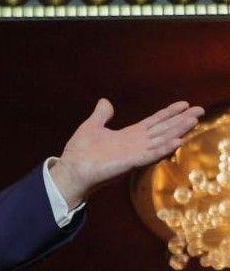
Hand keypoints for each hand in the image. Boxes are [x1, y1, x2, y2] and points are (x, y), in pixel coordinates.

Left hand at [50, 98, 203, 207]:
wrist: (72, 169)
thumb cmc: (80, 151)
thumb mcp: (91, 126)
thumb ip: (101, 115)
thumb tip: (105, 101)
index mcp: (128, 135)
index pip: (153, 122)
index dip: (168, 113)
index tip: (184, 104)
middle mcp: (136, 143)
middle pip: (163, 129)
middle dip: (181, 120)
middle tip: (200, 110)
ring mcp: (134, 153)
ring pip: (161, 140)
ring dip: (177, 130)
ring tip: (193, 121)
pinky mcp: (130, 162)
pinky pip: (150, 154)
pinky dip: (164, 148)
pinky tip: (177, 141)